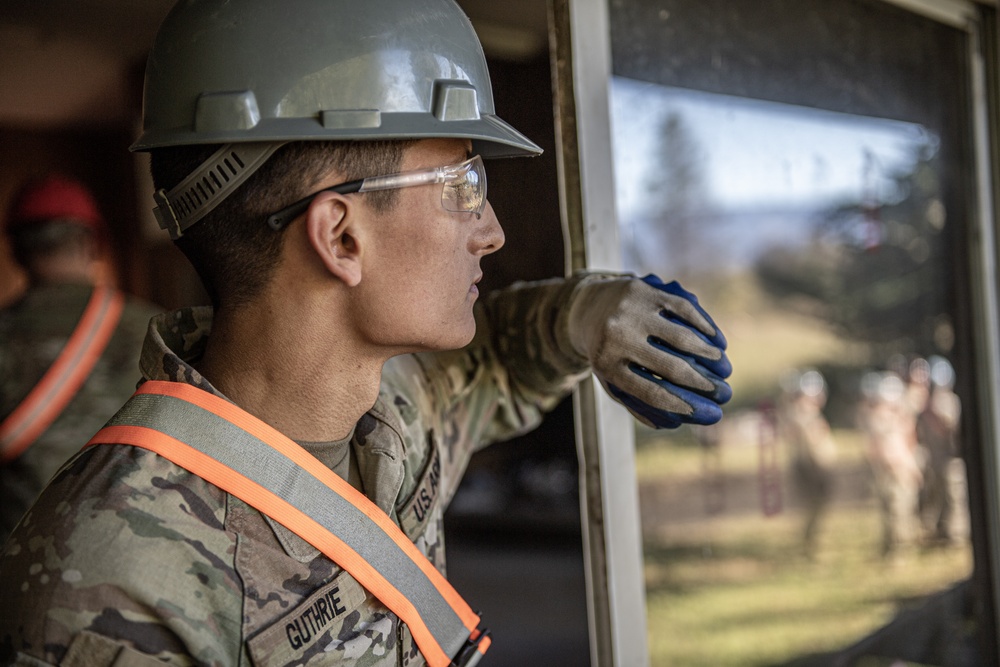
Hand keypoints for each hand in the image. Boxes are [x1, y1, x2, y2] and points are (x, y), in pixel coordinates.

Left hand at [568, 273, 731, 427]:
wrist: (587, 308)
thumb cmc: (608, 354)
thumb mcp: (612, 381)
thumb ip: (638, 403)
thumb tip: (676, 423)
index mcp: (607, 365)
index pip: (652, 392)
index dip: (686, 405)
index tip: (712, 414)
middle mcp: (617, 336)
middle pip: (671, 367)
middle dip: (705, 384)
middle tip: (725, 393)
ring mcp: (631, 311)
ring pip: (682, 337)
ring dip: (710, 356)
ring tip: (724, 369)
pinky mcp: (645, 289)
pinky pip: (684, 310)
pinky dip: (705, 327)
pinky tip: (718, 343)